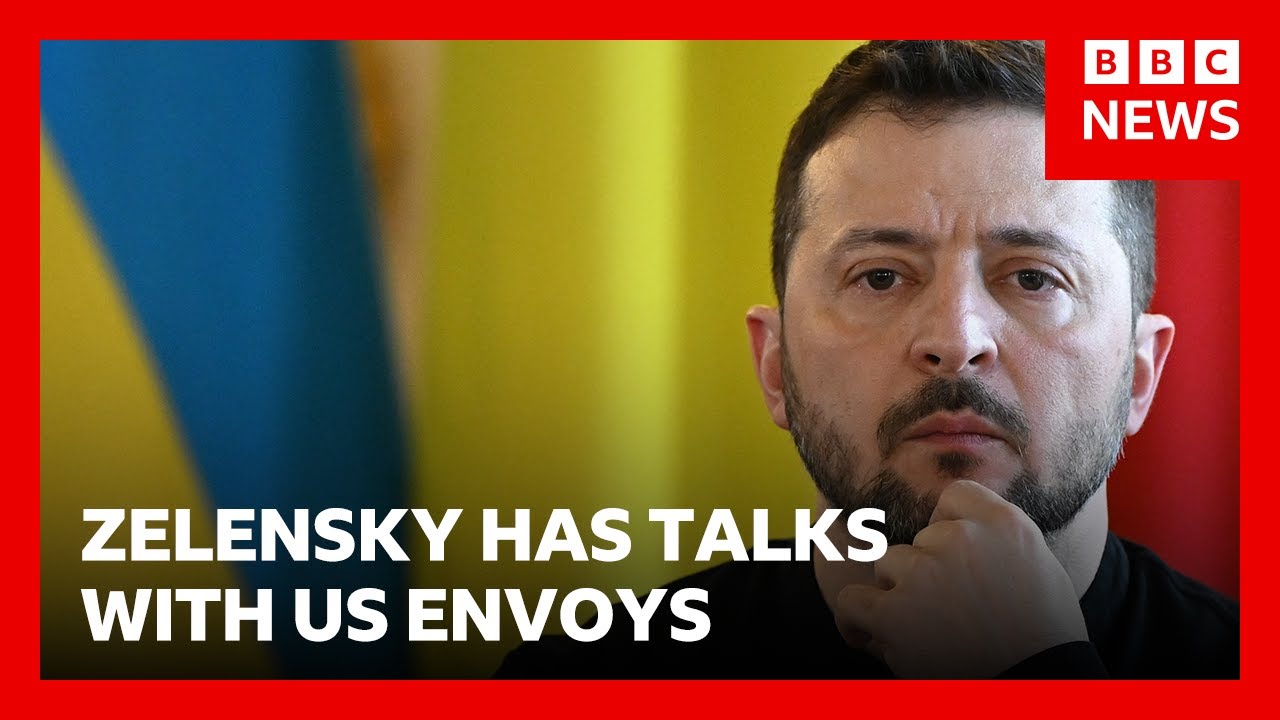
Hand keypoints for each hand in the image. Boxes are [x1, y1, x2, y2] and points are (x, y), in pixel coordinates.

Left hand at [835, 480, 1087, 677]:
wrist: (1039, 688)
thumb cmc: (1045, 641)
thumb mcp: (1041, 569)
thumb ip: (998, 539)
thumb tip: (957, 528)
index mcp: (1005, 524)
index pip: (956, 496)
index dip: (950, 527)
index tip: (957, 558)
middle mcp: (962, 539)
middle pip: (920, 538)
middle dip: (929, 571)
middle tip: (950, 611)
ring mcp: (925, 572)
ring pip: (888, 566)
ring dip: (899, 595)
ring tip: (925, 631)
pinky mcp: (895, 612)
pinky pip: (852, 601)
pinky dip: (855, 620)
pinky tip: (867, 634)